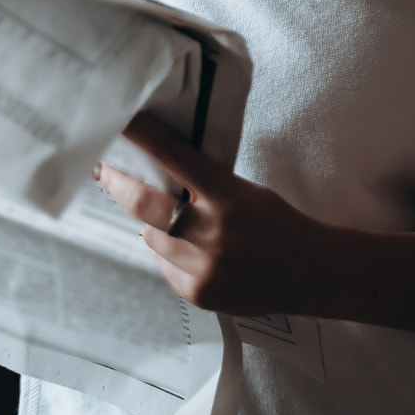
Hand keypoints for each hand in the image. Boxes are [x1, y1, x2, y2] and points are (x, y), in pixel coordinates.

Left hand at [93, 112, 323, 315]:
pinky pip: (166, 267)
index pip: (174, 156)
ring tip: (178, 223)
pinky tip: (196, 253)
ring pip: (152, 237)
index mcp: (226, 194)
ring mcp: (204, 268)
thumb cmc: (278, 223)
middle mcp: (212, 231)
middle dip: (117, 183)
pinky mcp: (200, 294)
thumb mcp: (244, 190)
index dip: (142, 136)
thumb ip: (204, 184)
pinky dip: (172, 255)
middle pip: (143, 203)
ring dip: (155, 225)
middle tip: (102, 170)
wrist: (313, 273)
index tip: (119, 119)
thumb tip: (157, 173)